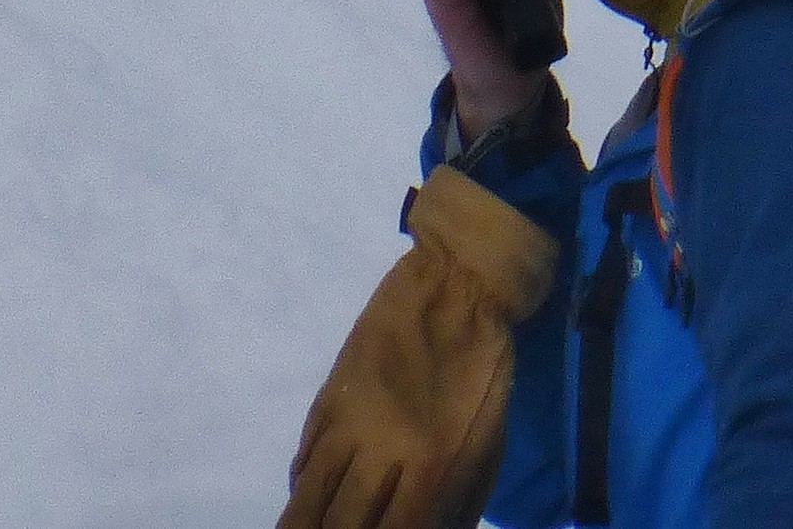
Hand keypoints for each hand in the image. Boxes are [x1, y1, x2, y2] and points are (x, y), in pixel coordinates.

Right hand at [277, 167, 559, 528]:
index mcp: (432, 468)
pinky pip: (305, 460)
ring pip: (308, 499)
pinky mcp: (329, 399)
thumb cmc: (486, 372)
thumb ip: (457, 504)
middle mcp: (381, 453)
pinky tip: (308, 499)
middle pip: (342, 525)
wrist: (459, 287)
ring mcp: (348, 424)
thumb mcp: (489, 447)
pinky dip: (304, 488)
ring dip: (303, 525)